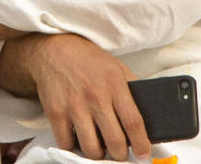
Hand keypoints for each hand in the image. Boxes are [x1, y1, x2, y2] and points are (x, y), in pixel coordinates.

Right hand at [0, 34, 149, 160]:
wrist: (54, 48)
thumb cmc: (88, 59)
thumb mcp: (116, 67)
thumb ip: (131, 90)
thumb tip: (147, 117)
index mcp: (114, 85)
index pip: (133, 122)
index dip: (141, 144)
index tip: (143, 154)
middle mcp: (95, 96)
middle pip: (115, 141)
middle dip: (120, 155)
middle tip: (119, 153)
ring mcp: (74, 105)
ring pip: (91, 148)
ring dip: (98, 154)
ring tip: (99, 147)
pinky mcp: (55, 111)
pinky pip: (66, 143)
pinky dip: (73, 146)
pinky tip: (77, 137)